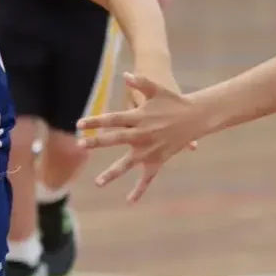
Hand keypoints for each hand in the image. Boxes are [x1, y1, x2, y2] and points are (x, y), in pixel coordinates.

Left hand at [77, 73, 207, 202]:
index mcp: (139, 117)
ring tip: (98, 183)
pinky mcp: (158, 160)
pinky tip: (129, 201)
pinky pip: (147, 177)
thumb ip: (141, 82)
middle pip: (115, 139)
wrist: (197, 117)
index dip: (95, 121)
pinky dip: (139, 189)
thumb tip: (126, 74)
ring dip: (113, 173)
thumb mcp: (158, 89)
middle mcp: (142, 134)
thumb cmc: (174, 101)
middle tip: (81, 145)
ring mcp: (150, 149)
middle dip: (97, 142)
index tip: (79, 124)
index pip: (112, 119)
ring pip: (128, 163)